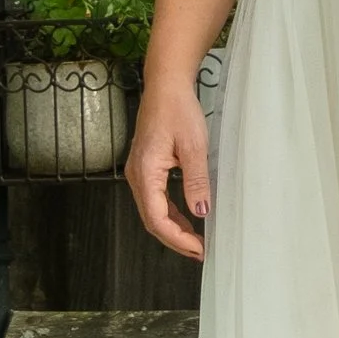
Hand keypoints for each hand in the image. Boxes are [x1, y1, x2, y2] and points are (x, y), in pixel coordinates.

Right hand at [125, 74, 211, 260]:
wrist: (166, 86)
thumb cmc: (178, 110)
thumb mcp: (194, 146)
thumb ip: (196, 181)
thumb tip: (201, 213)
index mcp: (145, 173)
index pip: (156, 218)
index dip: (177, 238)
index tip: (199, 248)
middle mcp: (136, 176)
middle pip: (152, 220)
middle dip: (175, 239)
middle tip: (201, 251)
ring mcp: (139, 173)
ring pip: (153, 211)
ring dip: (173, 228)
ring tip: (196, 240)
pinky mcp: (146, 168)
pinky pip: (155, 199)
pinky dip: (170, 213)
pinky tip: (187, 218)